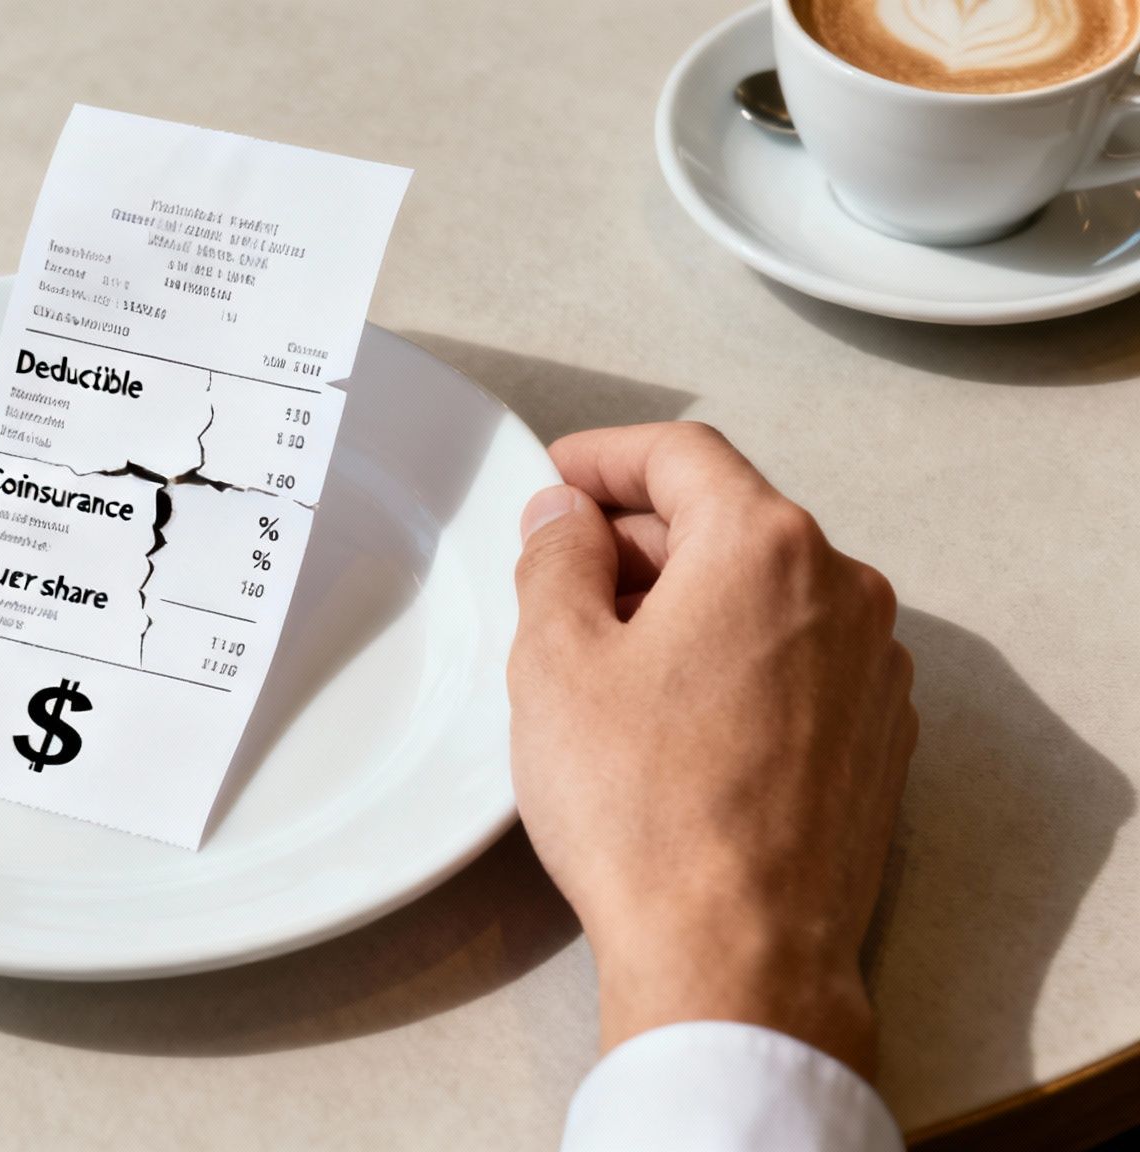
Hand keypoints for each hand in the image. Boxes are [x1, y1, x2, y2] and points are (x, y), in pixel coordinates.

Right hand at [508, 422, 914, 1076]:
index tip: (555, 482)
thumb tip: (564, 517)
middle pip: (727, 522)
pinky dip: (732, 661)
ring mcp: (873, 671)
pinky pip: (796, 663)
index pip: (682, 454)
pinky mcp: (877, 742)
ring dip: (684, 604)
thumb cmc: (644, 810)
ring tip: (606, 667)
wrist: (736, 954)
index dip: (603, 458)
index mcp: (767, 547)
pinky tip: (672, 722)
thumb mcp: (555, 660)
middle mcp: (843, 592)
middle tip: (555, 586)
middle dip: (635, 541)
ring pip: (763, 596)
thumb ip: (554, 557)